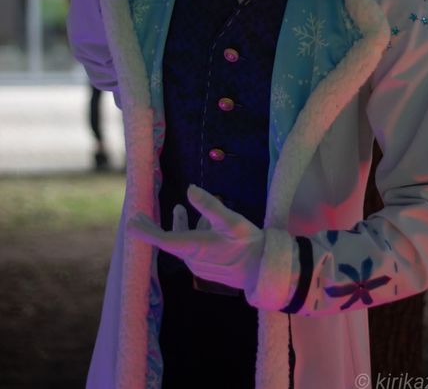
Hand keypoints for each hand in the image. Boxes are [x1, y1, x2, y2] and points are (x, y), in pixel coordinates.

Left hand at [127, 185, 263, 293]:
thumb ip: (209, 205)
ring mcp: (199, 265)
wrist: (263, 270)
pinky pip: (192, 248)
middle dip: (153, 227)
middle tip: (138, 216)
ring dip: (178, 226)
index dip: (145, 230)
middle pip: (168, 241)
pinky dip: (191, 233)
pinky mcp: (207, 267)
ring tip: (178, 209)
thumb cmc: (248, 244)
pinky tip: (203, 223)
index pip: (162, 239)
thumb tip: (189, 189)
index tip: (131, 222)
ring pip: (182, 242)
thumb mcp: (231, 220)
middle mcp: (192, 259)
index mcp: (194, 248)